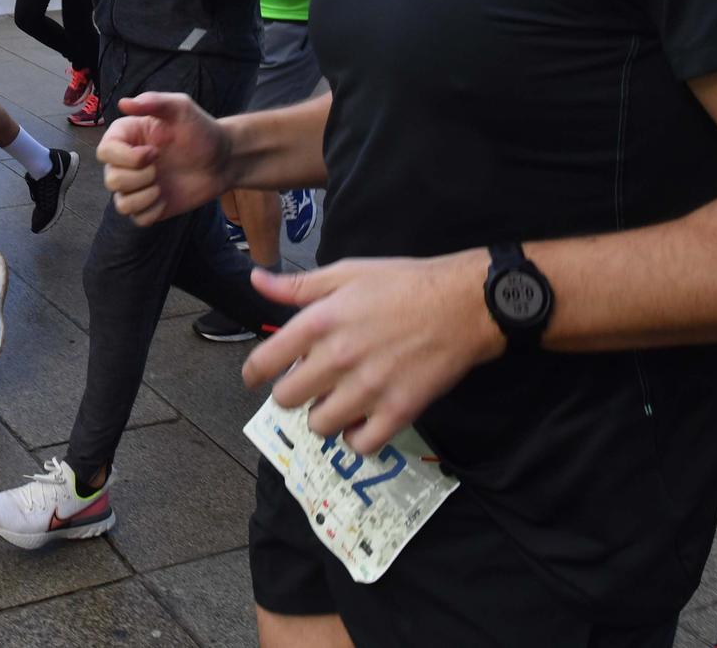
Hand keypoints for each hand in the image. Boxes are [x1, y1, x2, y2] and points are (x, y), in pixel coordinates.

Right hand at [99, 92, 231, 225]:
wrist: (223, 159)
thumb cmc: (201, 130)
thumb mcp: (180, 108)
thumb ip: (153, 101)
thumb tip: (124, 103)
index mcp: (126, 137)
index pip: (104, 152)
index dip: (126, 157)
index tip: (154, 152)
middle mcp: (126, 162)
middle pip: (111, 180)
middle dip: (139, 178)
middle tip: (160, 168)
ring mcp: (137, 186)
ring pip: (122, 203)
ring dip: (144, 197)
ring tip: (162, 186)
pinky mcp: (148, 206)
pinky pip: (138, 218)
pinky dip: (152, 211)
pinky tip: (166, 198)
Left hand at [241, 253, 504, 455]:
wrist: (463, 304)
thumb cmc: (404, 283)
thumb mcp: (347, 272)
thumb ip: (298, 285)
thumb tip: (256, 281)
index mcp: (319, 323)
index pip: (264, 362)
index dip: (253, 374)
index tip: (256, 378)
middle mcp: (338, 359)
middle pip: (287, 400)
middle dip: (291, 394)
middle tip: (307, 385)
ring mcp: (368, 389)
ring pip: (319, 426)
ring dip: (322, 416)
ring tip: (335, 401)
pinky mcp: (398, 411)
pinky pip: (360, 444)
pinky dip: (355, 437)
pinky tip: (360, 421)